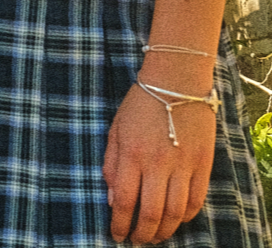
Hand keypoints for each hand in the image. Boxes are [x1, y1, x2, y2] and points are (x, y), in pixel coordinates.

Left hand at [102, 82, 214, 243]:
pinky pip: (196, 201)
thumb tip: (112, 199)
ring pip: (175, 213)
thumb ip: (112, 164)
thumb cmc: (140, 104)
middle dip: (142, 233)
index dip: (120, 223)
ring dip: (165, 230)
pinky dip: (186, 217)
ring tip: (156, 236)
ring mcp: (183, 166)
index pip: (125, 201)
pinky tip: (176, 219)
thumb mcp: (116, 129)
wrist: (175, 83)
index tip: (117, 235)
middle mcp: (157, 164)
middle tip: (137, 241)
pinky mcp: (202, 165)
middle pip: (151, 213)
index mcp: (132, 154)